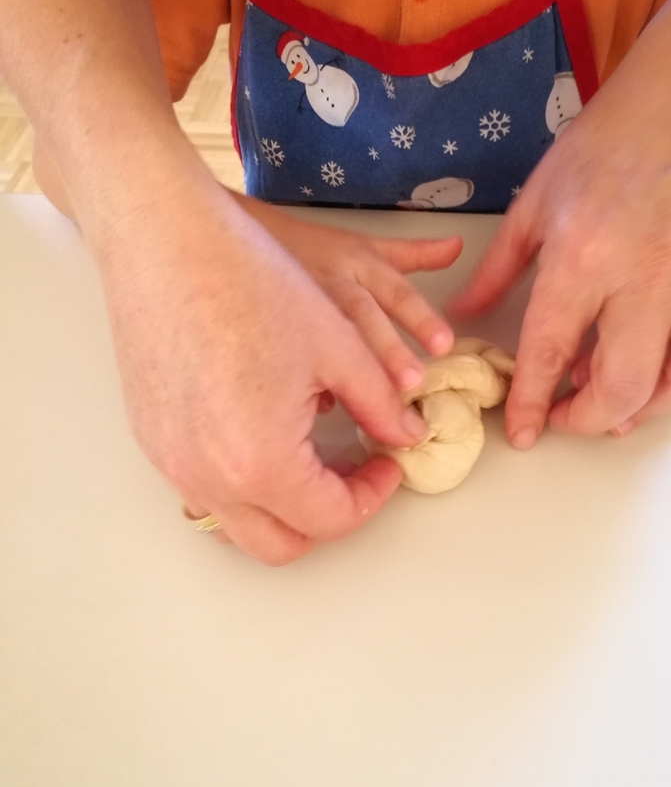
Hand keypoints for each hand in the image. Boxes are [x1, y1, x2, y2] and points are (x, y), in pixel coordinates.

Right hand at [93, 177, 430, 564]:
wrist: (165, 241)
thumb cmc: (251, 283)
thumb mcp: (338, 346)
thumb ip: (380, 405)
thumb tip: (403, 435)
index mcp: (261, 462)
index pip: (331, 519)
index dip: (373, 496)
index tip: (389, 463)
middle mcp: (207, 478)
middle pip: (281, 544)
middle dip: (329, 517)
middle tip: (356, 471)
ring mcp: (171, 463)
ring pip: (239, 524)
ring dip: (284, 506)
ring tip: (313, 452)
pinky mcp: (152, 440)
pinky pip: (204, 488)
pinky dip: (244, 481)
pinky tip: (265, 429)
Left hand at [450, 0, 670, 445]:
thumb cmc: (613, 138)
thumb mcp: (540, 197)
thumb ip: (501, 266)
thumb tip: (463, 316)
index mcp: (585, 252)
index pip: (551, 351)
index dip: (533, 402)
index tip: (525, 431)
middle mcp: (650, 273)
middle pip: (624, 386)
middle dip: (589, 420)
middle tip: (570, 417)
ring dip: (650, 408)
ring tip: (622, 402)